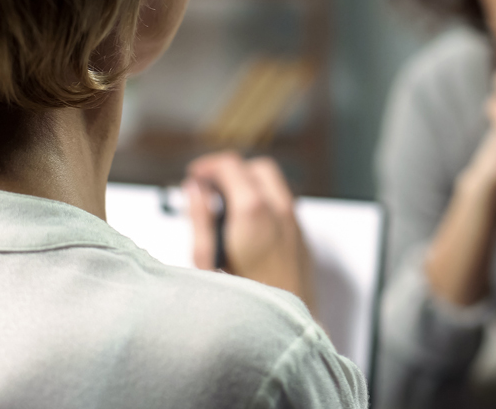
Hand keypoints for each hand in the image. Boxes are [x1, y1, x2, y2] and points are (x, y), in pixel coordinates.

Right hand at [183, 152, 312, 307]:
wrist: (285, 330)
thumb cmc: (246, 303)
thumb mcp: (207, 260)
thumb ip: (200, 218)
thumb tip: (194, 189)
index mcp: (253, 210)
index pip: (230, 165)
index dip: (208, 166)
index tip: (194, 176)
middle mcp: (280, 211)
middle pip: (257, 167)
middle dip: (232, 171)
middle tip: (209, 187)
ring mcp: (295, 223)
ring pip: (274, 185)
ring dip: (250, 186)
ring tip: (225, 207)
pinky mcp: (302, 238)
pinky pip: (284, 205)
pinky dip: (265, 202)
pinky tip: (246, 224)